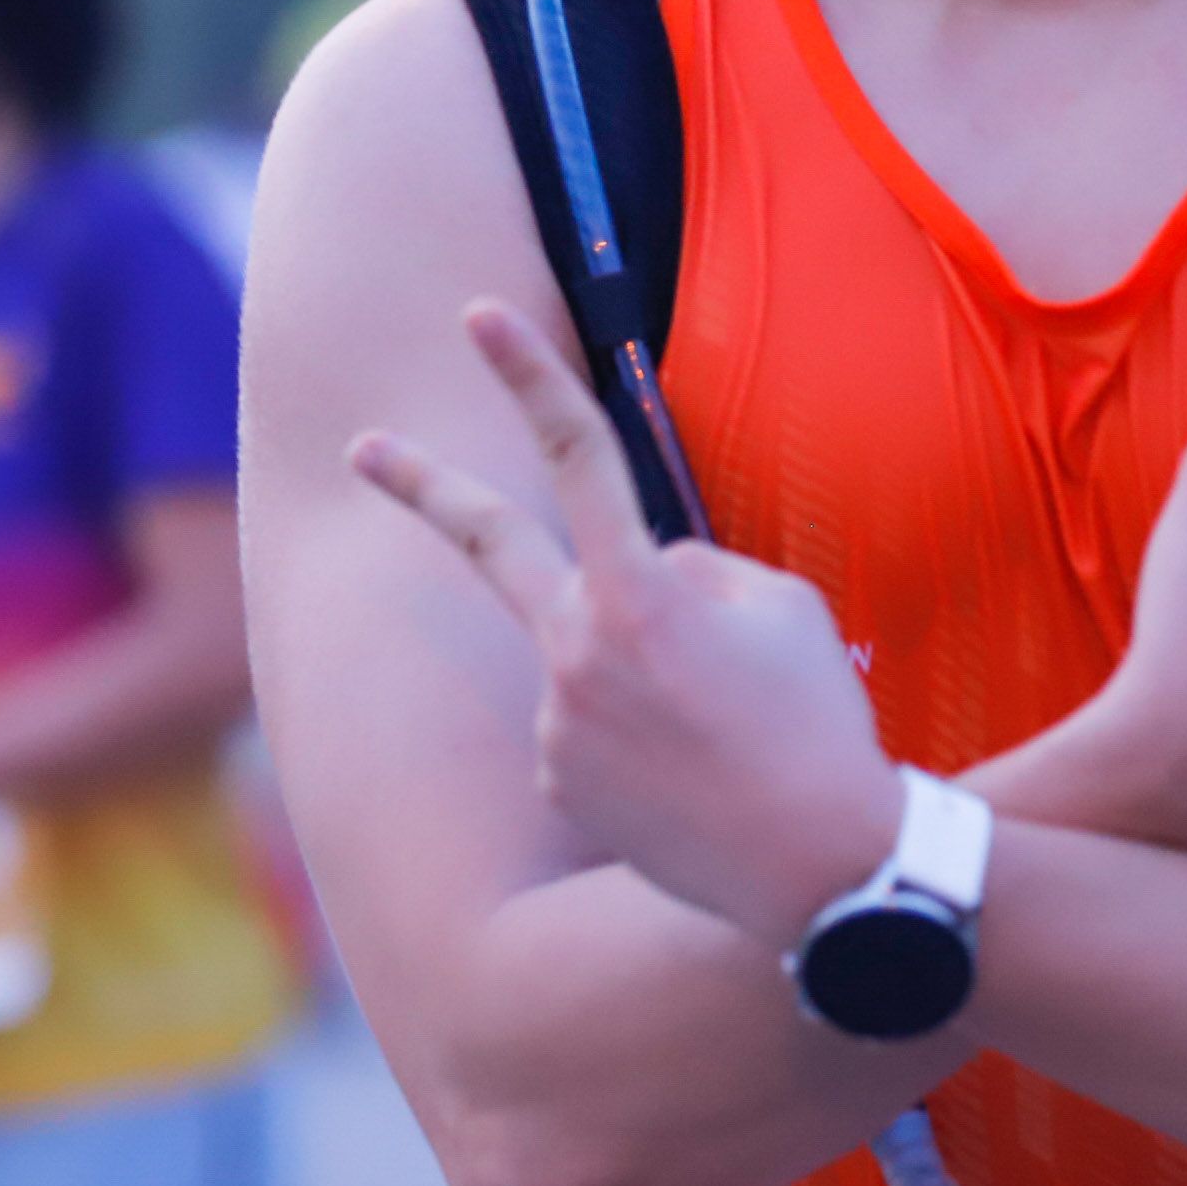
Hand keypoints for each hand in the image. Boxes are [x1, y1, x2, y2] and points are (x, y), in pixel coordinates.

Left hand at [352, 305, 903, 949]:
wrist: (823, 870)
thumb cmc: (815, 722)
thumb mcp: (778, 607)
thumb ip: (691, 570)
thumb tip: (638, 574)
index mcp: (636, 593)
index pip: (579, 454)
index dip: (529, 375)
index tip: (478, 315)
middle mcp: (574, 654)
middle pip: (489, 541)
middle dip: (422, 485)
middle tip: (362, 444)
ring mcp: (554, 724)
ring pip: (591, 650)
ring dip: (646, 670)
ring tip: (725, 732)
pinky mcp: (557, 781)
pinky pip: (594, 721)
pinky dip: (642, 731)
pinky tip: (695, 773)